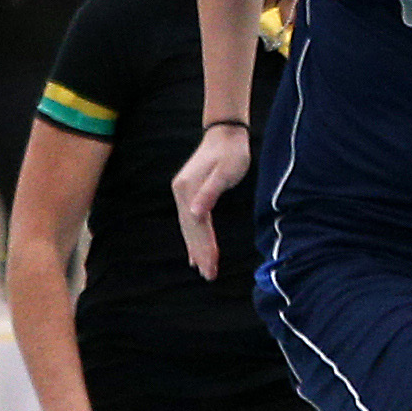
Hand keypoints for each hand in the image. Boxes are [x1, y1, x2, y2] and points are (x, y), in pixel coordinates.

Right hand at [171, 123, 251, 279]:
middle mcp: (181, 193)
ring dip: (196, 249)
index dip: (203, 247)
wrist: (225, 134)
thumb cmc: (230, 153)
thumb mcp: (225, 172)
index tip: (211, 266)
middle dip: (200, 253)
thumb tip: (195, 213)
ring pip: (189, 227)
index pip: (195, 225)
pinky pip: (191, 221)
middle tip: (209, 276)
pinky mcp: (189, 193)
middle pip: (190, 229)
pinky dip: (193, 238)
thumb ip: (210, 192)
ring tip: (203, 269)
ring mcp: (183, 193)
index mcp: (187, 190)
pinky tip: (195, 251)